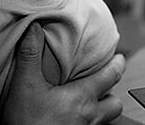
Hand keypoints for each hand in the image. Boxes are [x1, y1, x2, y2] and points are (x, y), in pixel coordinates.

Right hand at [2, 22, 125, 124]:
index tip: (119, 57)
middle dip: (112, 92)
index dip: (119, 64)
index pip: (113, 75)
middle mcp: (90, 116)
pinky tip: (75, 117)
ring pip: (108, 118)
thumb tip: (35, 28)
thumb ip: (30, 55)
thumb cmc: (26, 123)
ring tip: (90, 101)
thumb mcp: (25, 86)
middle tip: (103, 82)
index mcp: (83, 97)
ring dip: (103, 109)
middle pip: (116, 103)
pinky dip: (90, 121)